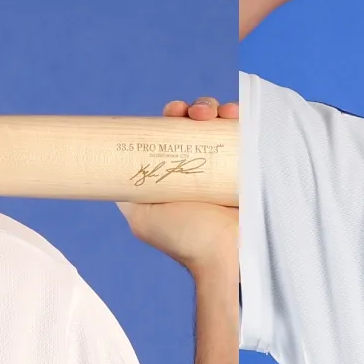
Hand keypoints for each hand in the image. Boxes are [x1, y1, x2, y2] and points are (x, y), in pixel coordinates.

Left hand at [118, 97, 238, 279]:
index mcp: (179, 171)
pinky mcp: (255, 167)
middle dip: (197, 108)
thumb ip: (126, 195)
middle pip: (200, 123)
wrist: (225, 255)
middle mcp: (205, 166)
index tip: (174, 111)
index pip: (174, 132)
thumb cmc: (185, 240)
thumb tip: (108, 172)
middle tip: (197, 114)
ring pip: (223, 124)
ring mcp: (231, 165)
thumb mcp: (142, 218)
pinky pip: (250, 134)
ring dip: (218, 109)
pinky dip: (244, 118)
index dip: (173, 116)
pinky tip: (236, 115)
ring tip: (218, 114)